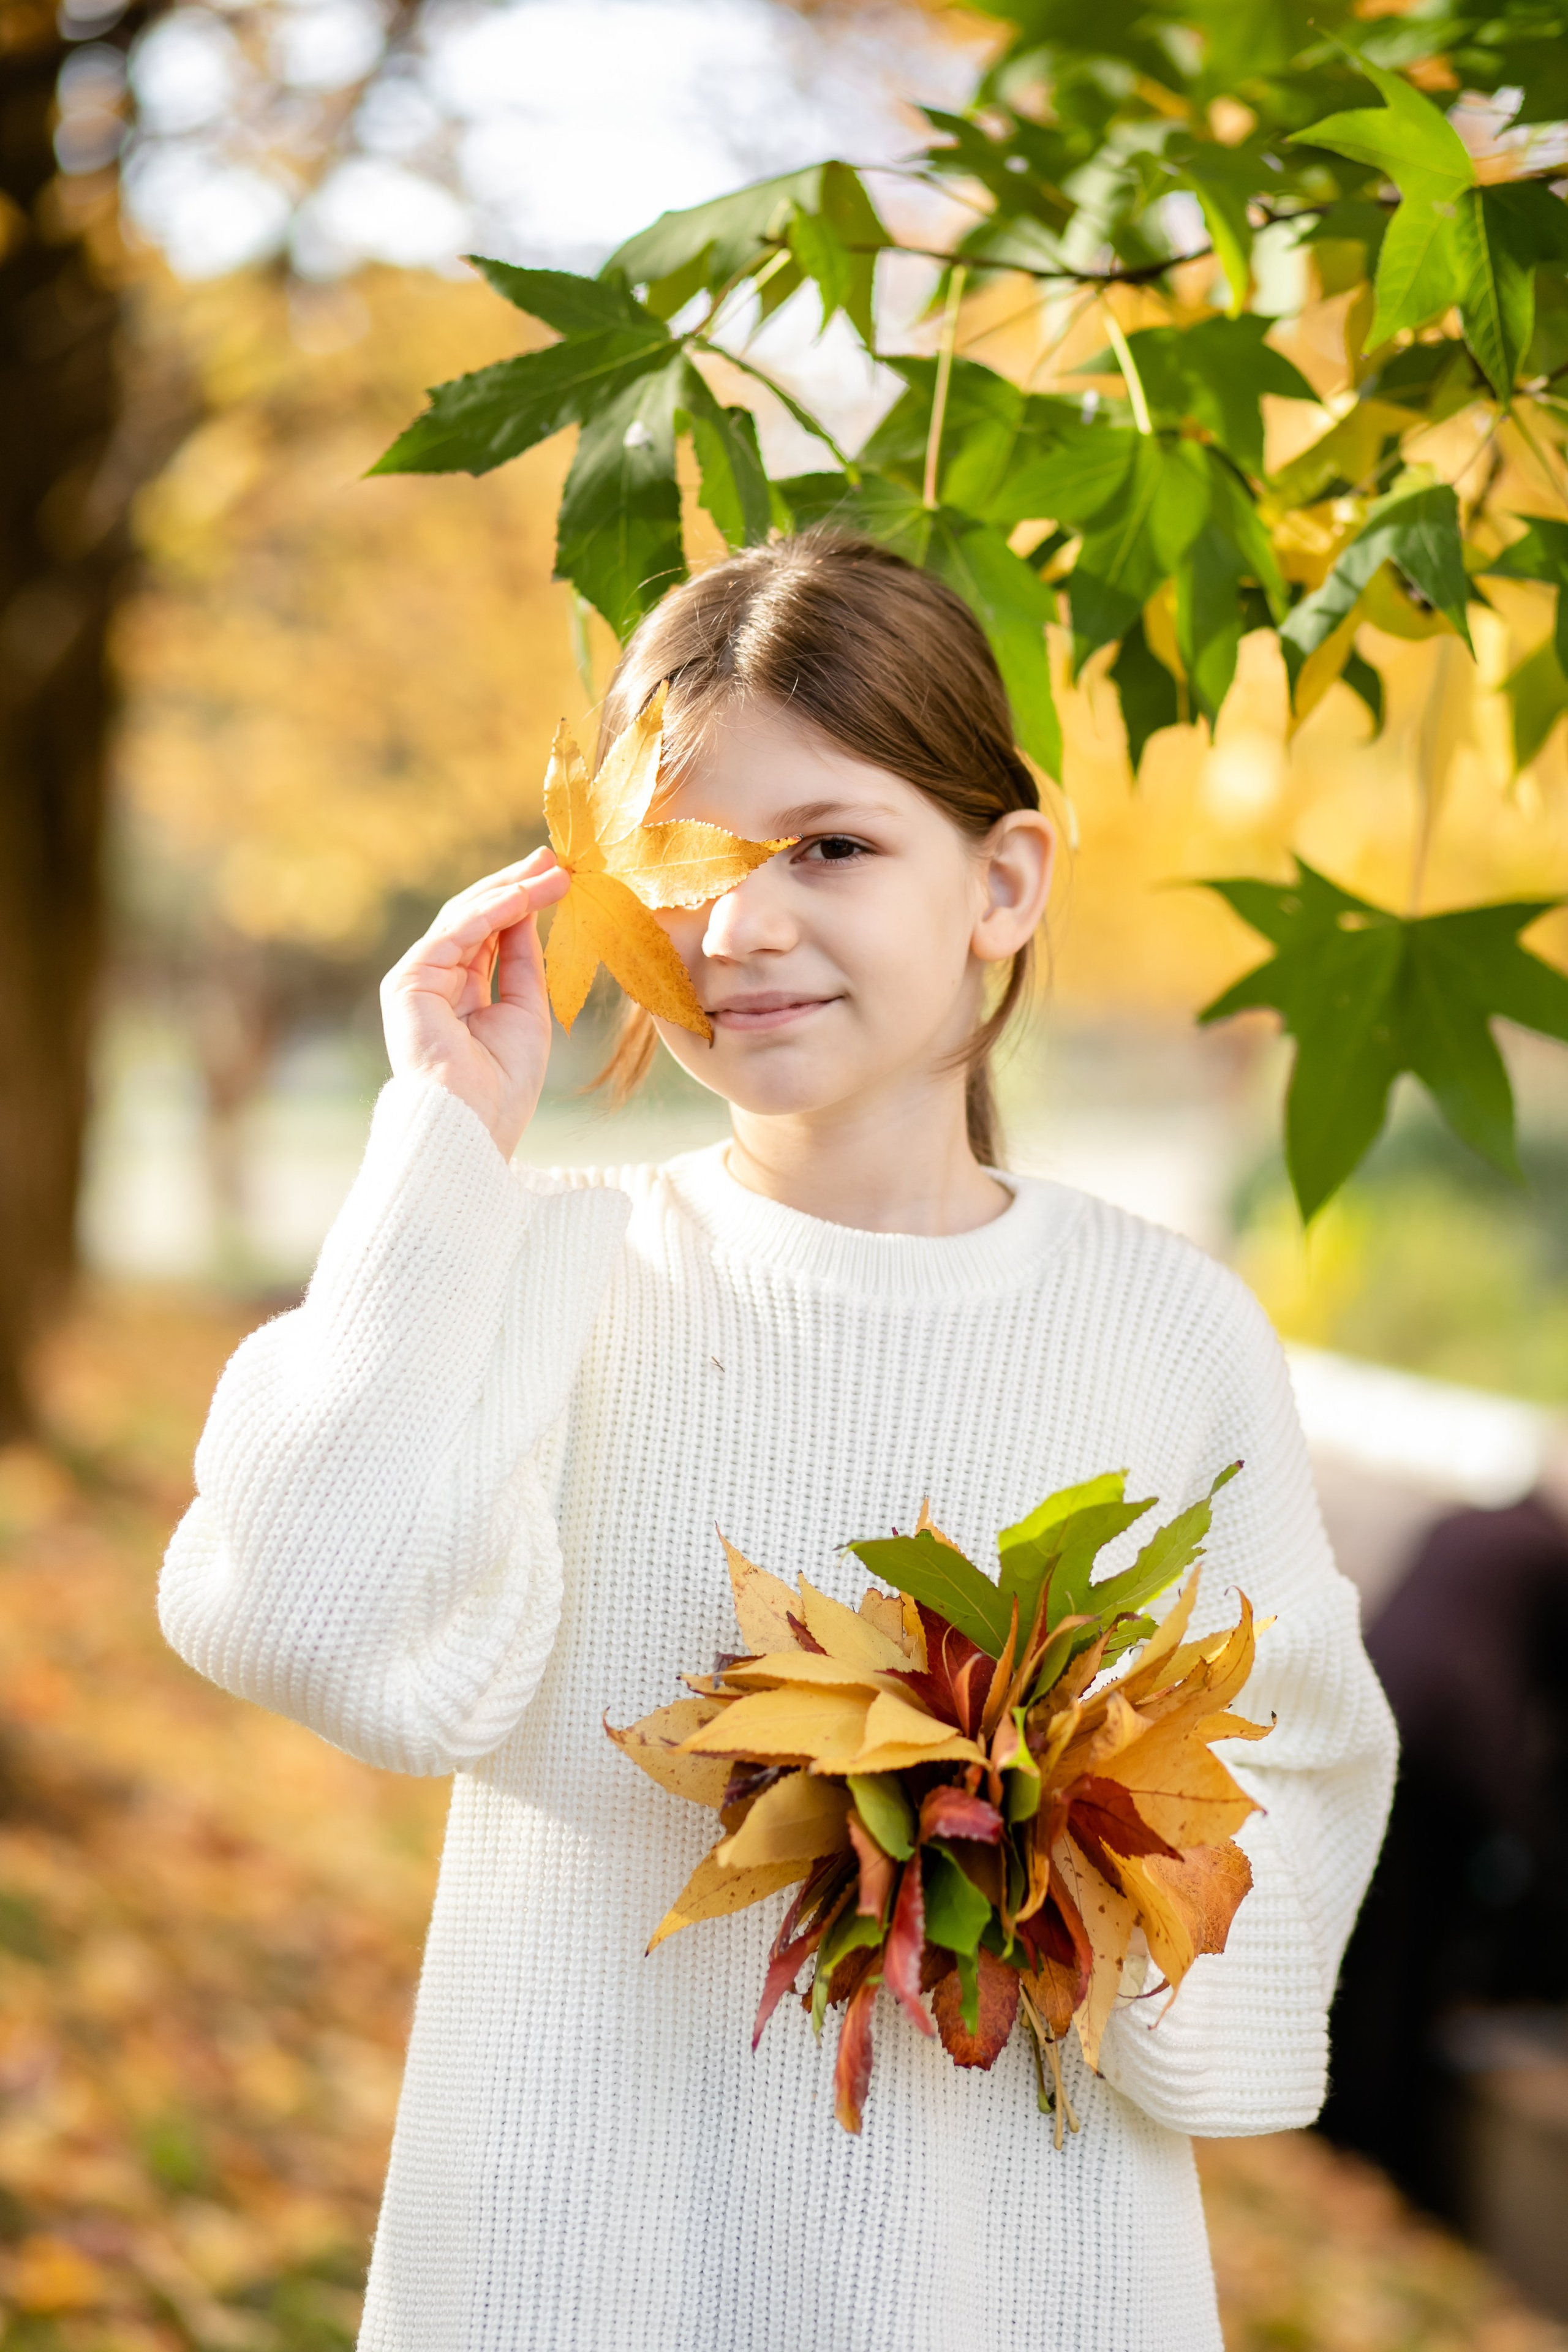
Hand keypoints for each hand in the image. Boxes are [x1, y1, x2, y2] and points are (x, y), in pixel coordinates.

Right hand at [380, 849, 570, 1159]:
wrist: (472, 1128)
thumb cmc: (501, 1086)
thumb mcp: (526, 1010)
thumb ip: (523, 960)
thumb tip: (529, 910)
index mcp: (460, 994)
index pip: (490, 935)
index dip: (522, 903)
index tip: (558, 877)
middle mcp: (435, 982)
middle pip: (475, 919)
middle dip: (515, 887)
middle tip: (553, 859)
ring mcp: (418, 981)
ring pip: (464, 919)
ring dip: (510, 891)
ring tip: (552, 871)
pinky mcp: (409, 982)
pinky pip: (454, 935)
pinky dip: (490, 913)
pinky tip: (523, 895)